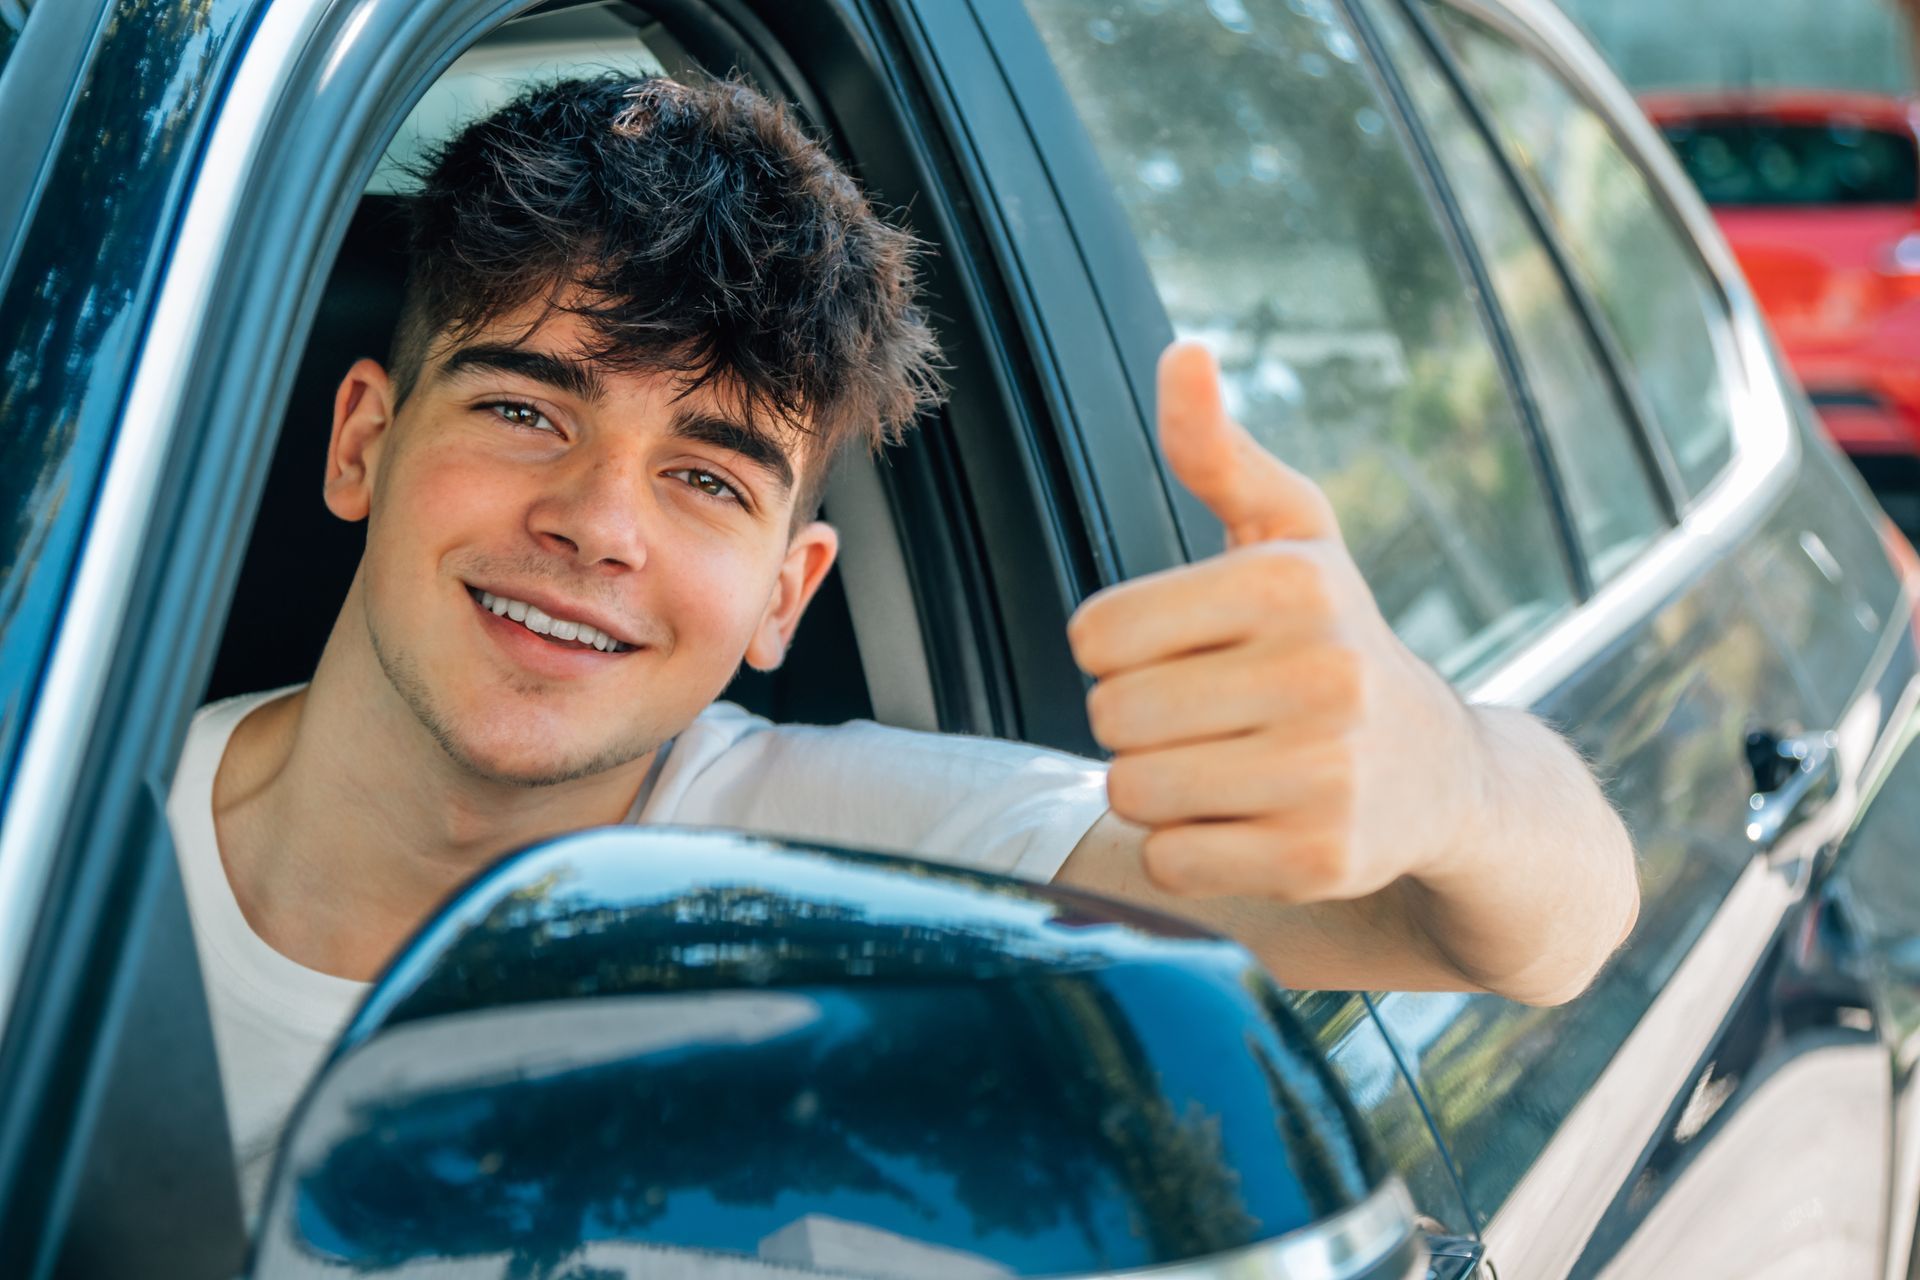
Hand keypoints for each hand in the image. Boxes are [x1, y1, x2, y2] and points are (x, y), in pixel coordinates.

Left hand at [1066, 342, 1485, 902]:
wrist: (1446, 775)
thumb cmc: (1332, 639)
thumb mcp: (1290, 536)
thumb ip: (1217, 453)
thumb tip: (1181, 354)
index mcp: (1291, 581)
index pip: (1094, 635)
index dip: (1117, 651)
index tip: (1181, 652)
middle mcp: (1320, 672)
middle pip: (1109, 717)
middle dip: (1136, 722)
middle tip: (1206, 717)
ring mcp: (1327, 773)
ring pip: (1134, 792)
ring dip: (1158, 788)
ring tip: (1227, 767)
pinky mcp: (1323, 861)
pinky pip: (1171, 864)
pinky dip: (1188, 851)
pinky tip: (1247, 823)